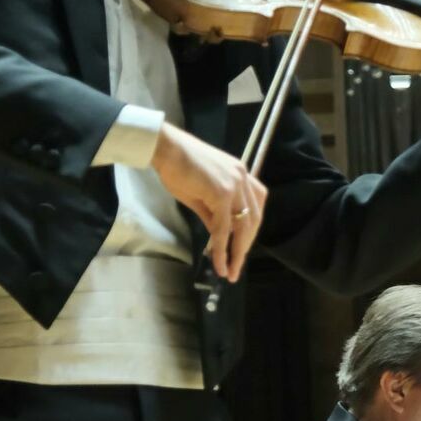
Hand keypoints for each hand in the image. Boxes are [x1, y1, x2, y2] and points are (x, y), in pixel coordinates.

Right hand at [151, 125, 266, 282]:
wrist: (165, 148)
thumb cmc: (177, 167)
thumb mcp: (200, 195)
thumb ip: (213, 215)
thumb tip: (219, 237)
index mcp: (241, 175)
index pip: (255, 207)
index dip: (250, 231)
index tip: (241, 248)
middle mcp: (243, 178)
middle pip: (253, 219)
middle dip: (245, 246)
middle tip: (237, 267)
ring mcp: (234, 185)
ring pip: (242, 226)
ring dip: (237, 252)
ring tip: (231, 271)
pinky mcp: (222, 193)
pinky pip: (224, 228)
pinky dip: (221, 248)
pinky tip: (219, 263)